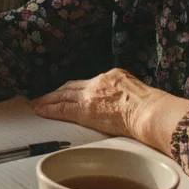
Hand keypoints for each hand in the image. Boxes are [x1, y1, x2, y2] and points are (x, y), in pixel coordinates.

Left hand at [30, 68, 188, 156]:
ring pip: (63, 96)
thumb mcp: (138, 92)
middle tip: (43, 97)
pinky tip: (40, 111)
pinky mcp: (85, 110)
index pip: (87, 83)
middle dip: (56, 93)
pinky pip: (62, 109)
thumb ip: (125, 94)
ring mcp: (90, 96)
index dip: (74, 88)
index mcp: (112, 76)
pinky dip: (49, 109)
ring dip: (48, 100)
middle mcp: (98, 82)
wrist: (149, 111)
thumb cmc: (151, 108)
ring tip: (36, 104)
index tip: (65, 92)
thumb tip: (125, 103)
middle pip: (71, 87)